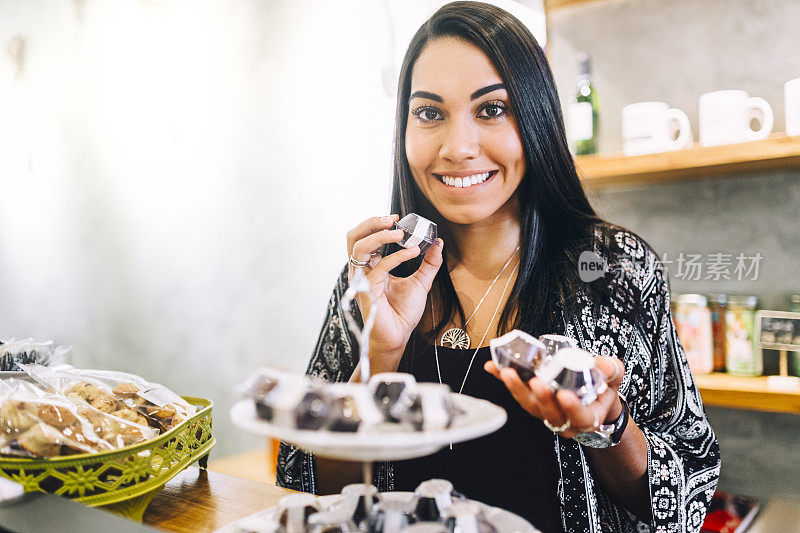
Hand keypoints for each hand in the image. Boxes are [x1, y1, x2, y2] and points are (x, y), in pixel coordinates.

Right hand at [346, 215, 443, 372]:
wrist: (398, 337)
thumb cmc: (402, 313)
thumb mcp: (420, 282)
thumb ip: (429, 263)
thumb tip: (438, 242)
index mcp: (371, 266)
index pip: (364, 237)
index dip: (376, 224)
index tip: (397, 218)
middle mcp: (362, 271)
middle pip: (353, 237)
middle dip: (371, 223)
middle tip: (392, 219)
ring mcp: (362, 280)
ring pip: (359, 248)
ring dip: (380, 236)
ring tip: (401, 234)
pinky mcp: (367, 291)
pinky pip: (379, 268)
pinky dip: (397, 257)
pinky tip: (413, 253)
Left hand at [484, 355, 624, 438]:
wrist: (591, 396)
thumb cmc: (602, 389)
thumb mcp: (614, 379)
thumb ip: (612, 371)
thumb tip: (604, 364)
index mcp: (588, 418)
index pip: (581, 418)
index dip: (572, 409)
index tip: (564, 395)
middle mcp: (564, 418)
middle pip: (549, 413)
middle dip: (540, 398)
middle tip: (534, 382)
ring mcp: (545, 410)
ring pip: (530, 405)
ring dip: (516, 389)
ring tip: (506, 372)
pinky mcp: (532, 399)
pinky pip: (516, 391)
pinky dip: (503, 378)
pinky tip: (492, 367)